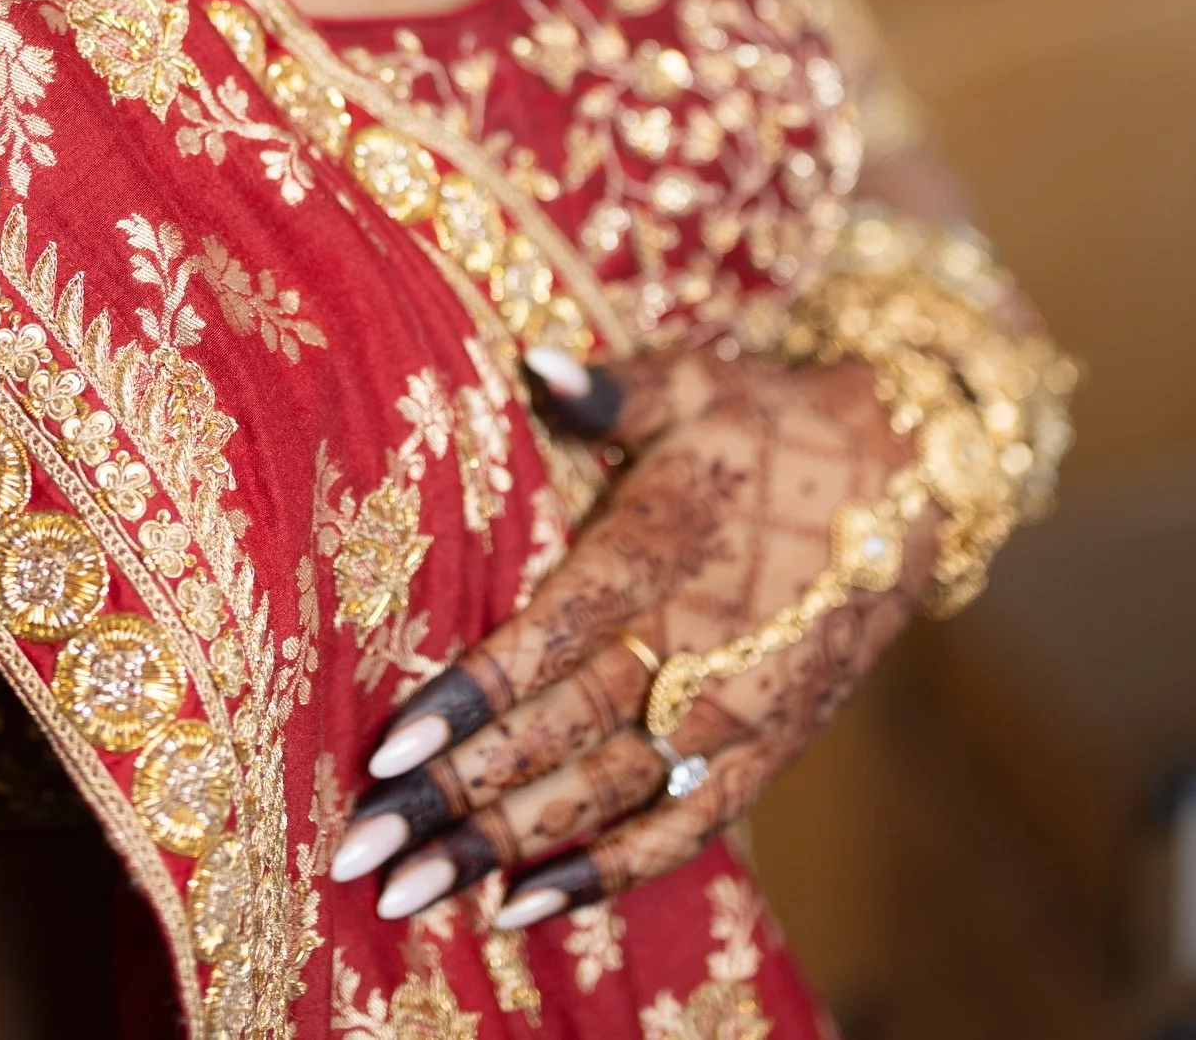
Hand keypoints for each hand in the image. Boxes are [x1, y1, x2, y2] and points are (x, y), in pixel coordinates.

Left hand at [330, 344, 932, 932]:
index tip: (387, 750)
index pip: (548, 643)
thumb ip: (611, 390)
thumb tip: (537, 361)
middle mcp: (688, 650)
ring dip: (505, 849)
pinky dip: (607, 871)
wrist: (905, 485)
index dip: (468, 699)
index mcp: (656, 557)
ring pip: (602, 798)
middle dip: (454, 798)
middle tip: (359, 852)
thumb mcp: (693, 384)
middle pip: (555, 738)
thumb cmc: (769, 423)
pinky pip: (680, 830)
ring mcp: (729, 713)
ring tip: (411, 895)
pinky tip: (526, 904)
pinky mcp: (763, 751)